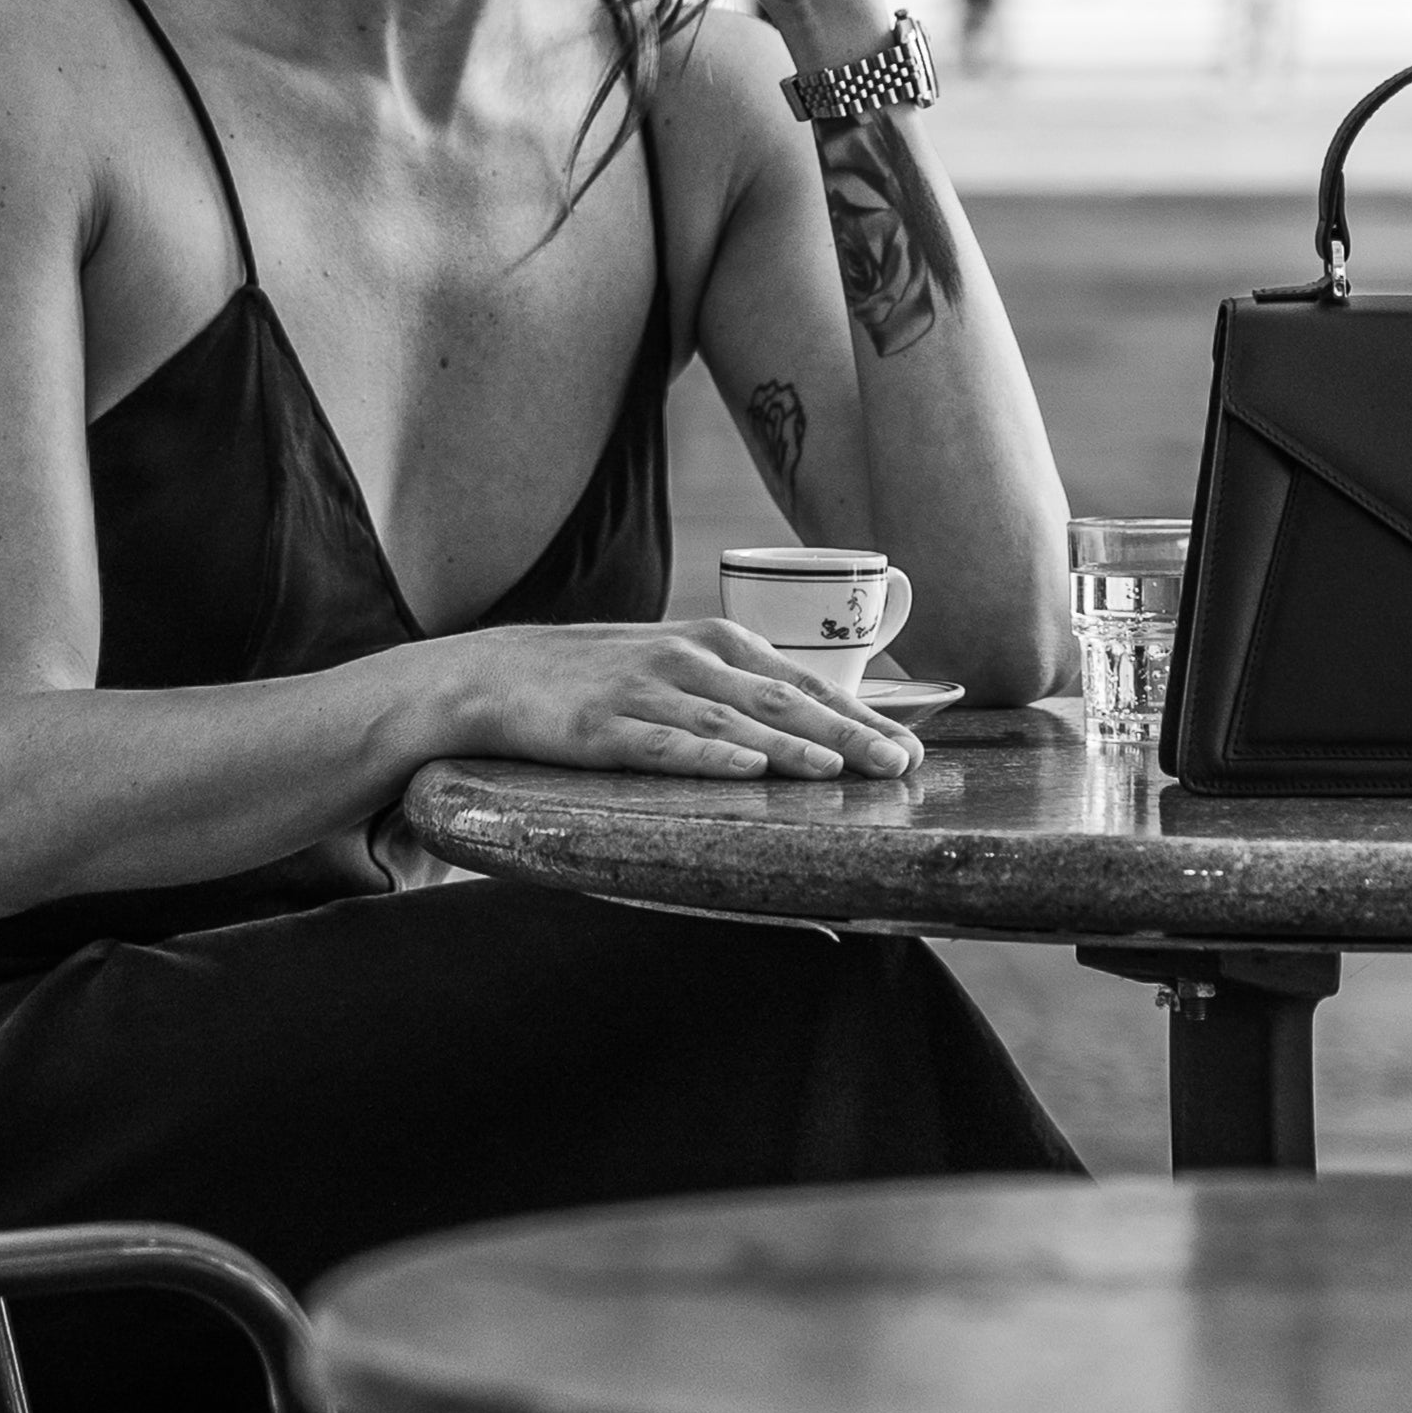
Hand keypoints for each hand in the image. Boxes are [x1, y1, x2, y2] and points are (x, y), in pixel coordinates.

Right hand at [443, 618, 919, 780]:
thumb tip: (821, 726)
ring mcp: (644, 691)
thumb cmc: (603, 675)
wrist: (499, 674)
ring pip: (731, 721)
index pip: (803, 680)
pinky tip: (744, 769)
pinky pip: (661, 744)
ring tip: (839, 771)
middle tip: (900, 765)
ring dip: (790, 747)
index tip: (912, 746)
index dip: (860, 714)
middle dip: (847, 734)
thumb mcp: (678, 663)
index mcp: (716, 641)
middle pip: (781, 700)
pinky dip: (706, 756)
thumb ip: (741, 687)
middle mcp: (688, 659)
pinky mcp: (601, 728)